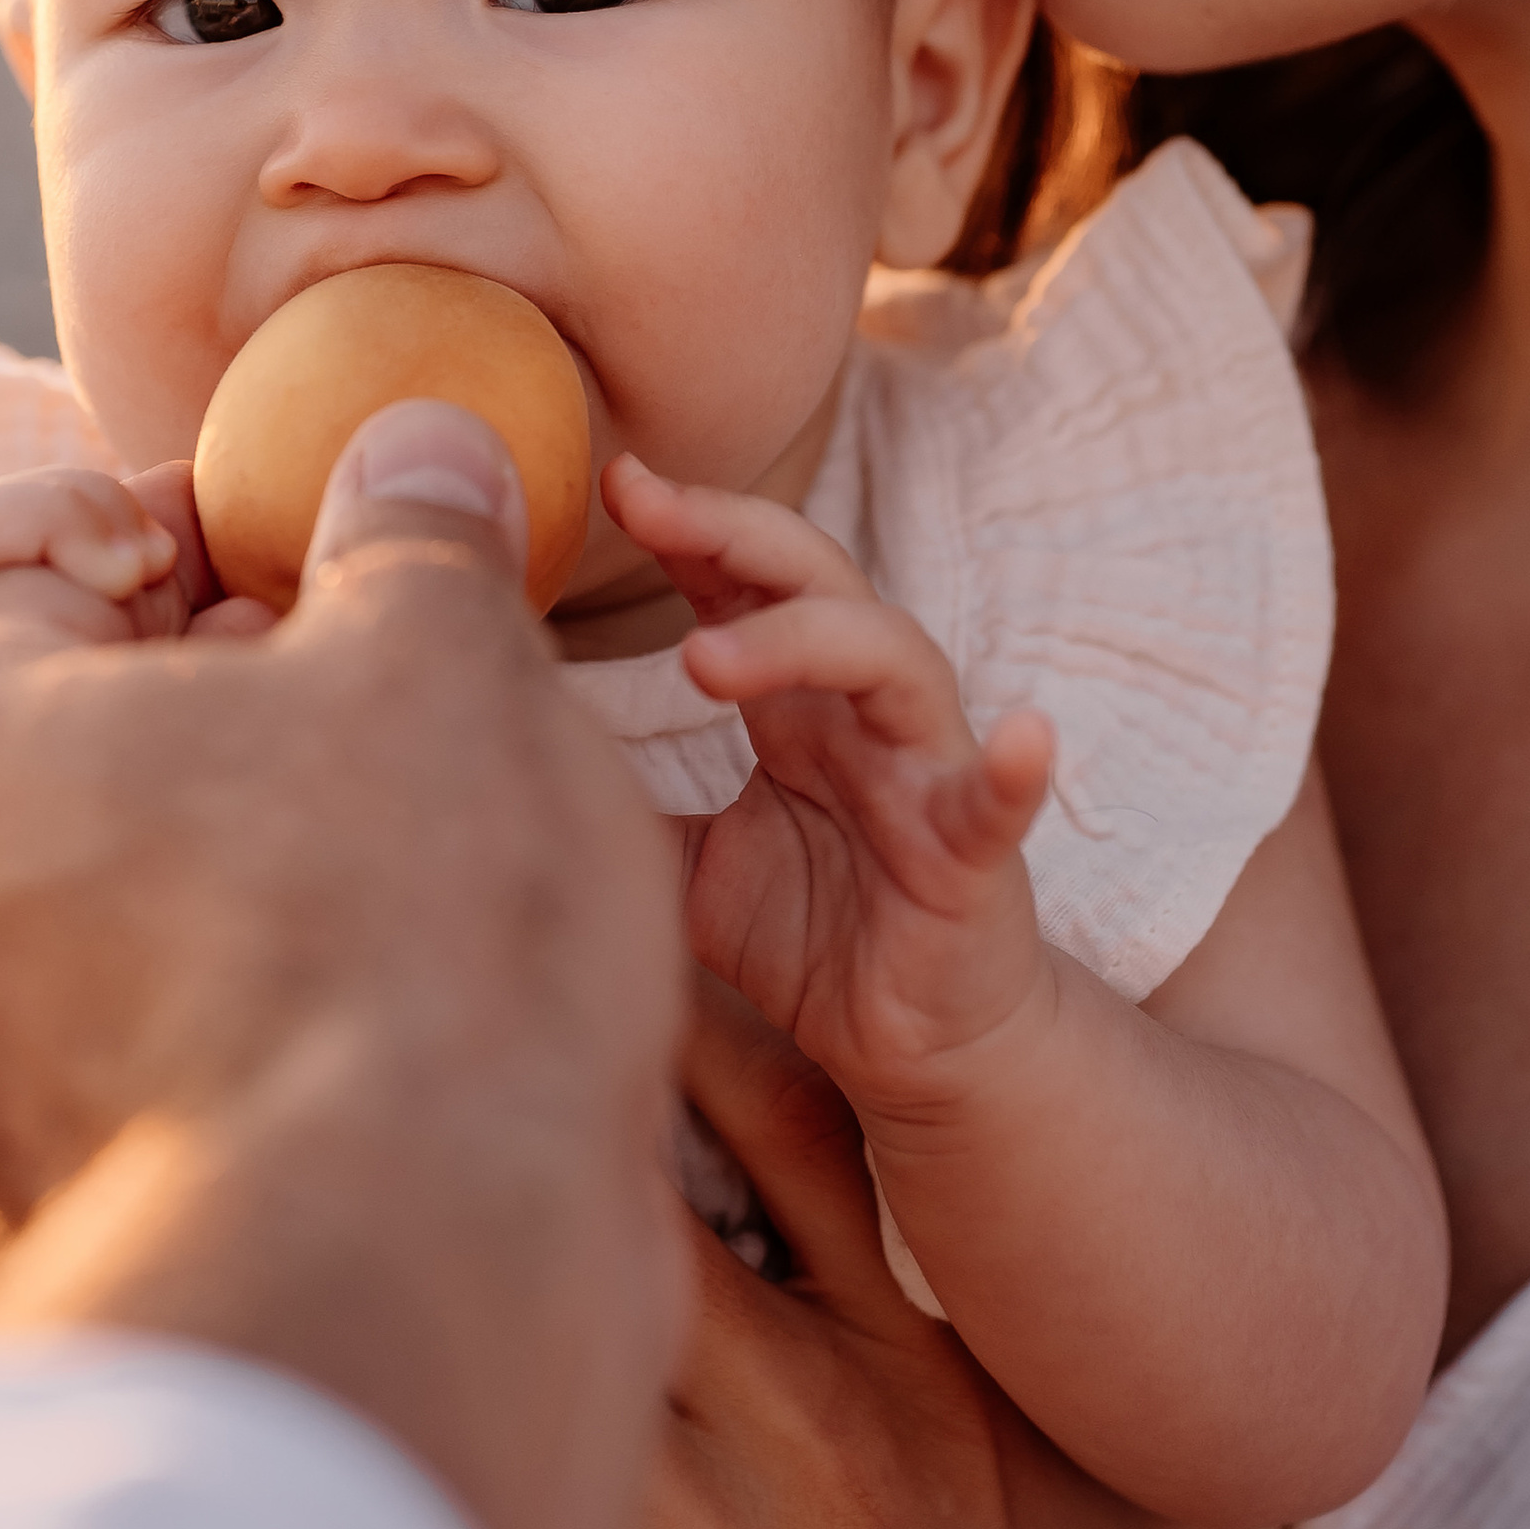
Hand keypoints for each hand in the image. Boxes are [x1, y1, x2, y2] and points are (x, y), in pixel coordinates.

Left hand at [0, 401, 687, 1528]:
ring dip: (220, 872)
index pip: (41, 574)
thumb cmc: (409, 920)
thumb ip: (417, 528)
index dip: (201, 545)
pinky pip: (142, 1060)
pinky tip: (381, 1010)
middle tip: (366, 714)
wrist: (414, 1274)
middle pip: (60, 750)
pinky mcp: (63, 1214)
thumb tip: (416, 442)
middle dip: (206, 719)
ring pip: (98, 912)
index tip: (325, 568)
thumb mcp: (445, 649)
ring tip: (399, 863)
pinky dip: (235, 1019)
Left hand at [606, 455, 1056, 1105]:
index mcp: (796, 704)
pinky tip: (1020, 737)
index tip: (612, 482)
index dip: (688, 528)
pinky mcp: (974, 856)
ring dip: (805, 639)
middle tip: (648, 506)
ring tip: (708, 656)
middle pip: (814, 581)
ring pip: (891, 659)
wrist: (913, 1046)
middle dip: (733, 533)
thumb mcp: (685, 864)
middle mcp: (864, 712)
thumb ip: (626, 801)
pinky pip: (998, 803)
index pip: (745, 583)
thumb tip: (508, 753)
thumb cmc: (810, 935)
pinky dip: (1013, 768)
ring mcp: (925, 772)